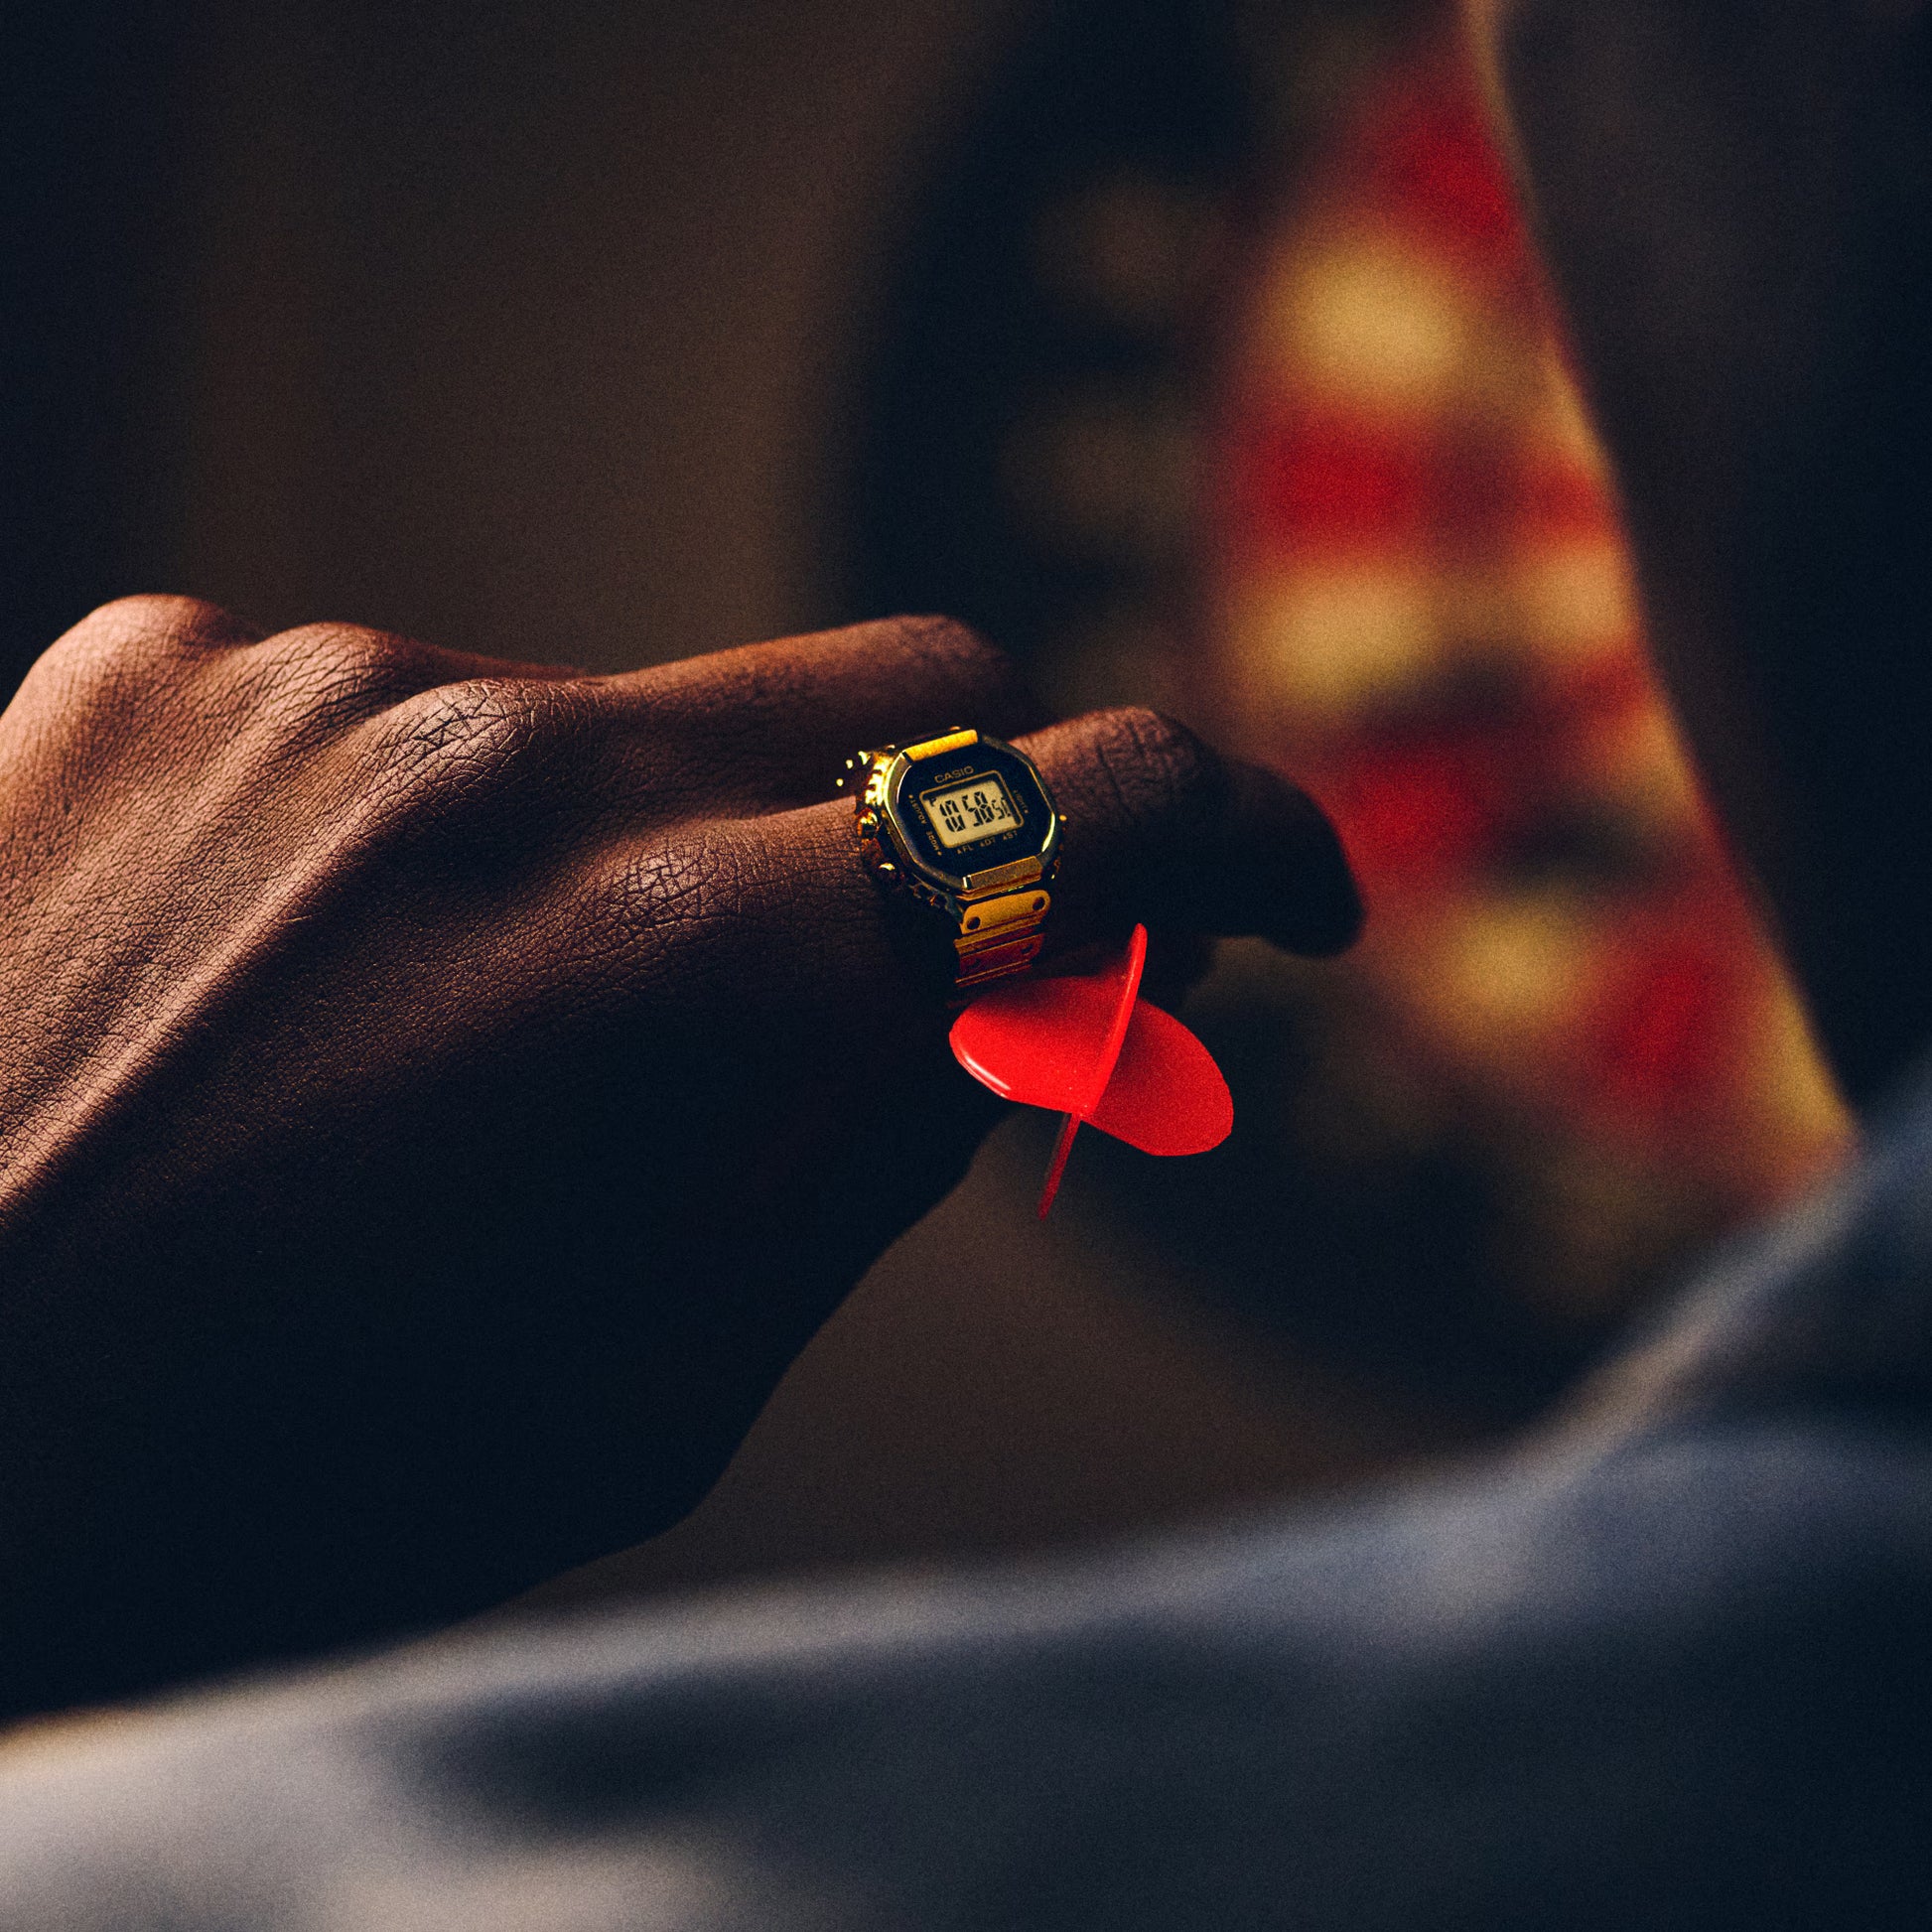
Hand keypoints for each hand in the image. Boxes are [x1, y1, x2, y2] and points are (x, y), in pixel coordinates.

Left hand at [0, 596, 1356, 1719]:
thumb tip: (1028, 985)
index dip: (1236, 842)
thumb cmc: (260, 1484)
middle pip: (911, 690)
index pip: (1086, 804)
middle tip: (916, 979)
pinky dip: (467, 833)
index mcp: (679, 975)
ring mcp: (324, 679)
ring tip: (502, 1053)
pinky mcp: (173, 654)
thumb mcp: (646, 1392)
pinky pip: (436, 709)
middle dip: (977, 827)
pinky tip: (334, 988)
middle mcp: (519, 760)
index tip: (1280, 899)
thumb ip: (875, 1150)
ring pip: (657, 711)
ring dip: (674, 856)